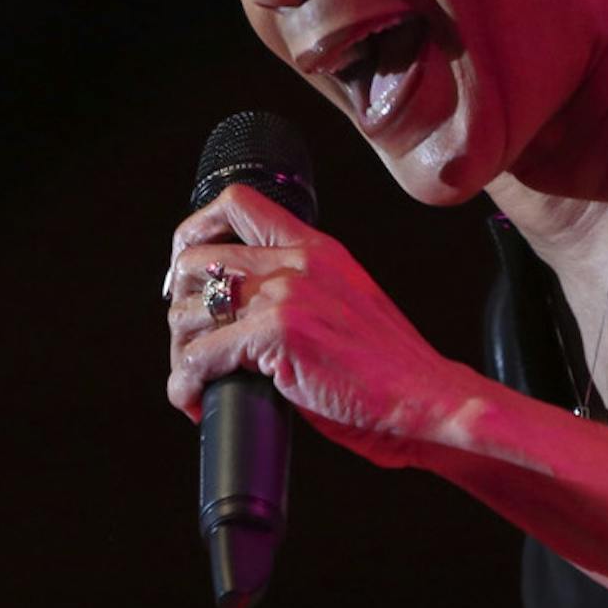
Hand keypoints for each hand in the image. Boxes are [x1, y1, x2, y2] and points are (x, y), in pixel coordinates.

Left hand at [164, 183, 483, 468]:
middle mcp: (299, 261)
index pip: (236, 204)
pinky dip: (186, 386)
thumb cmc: (391, 371)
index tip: (187, 278)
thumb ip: (303, 291)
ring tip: (198, 384)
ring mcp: (287, 294)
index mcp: (318, 247)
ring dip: (181, 354)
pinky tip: (198, 404)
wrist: (428, 400)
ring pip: (189, 311)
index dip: (194, 234)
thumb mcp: (347, 304)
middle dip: (179, 309)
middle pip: (196, 259)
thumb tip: (243, 311)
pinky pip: (200, 356)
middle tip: (191, 346)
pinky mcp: (278, 334)